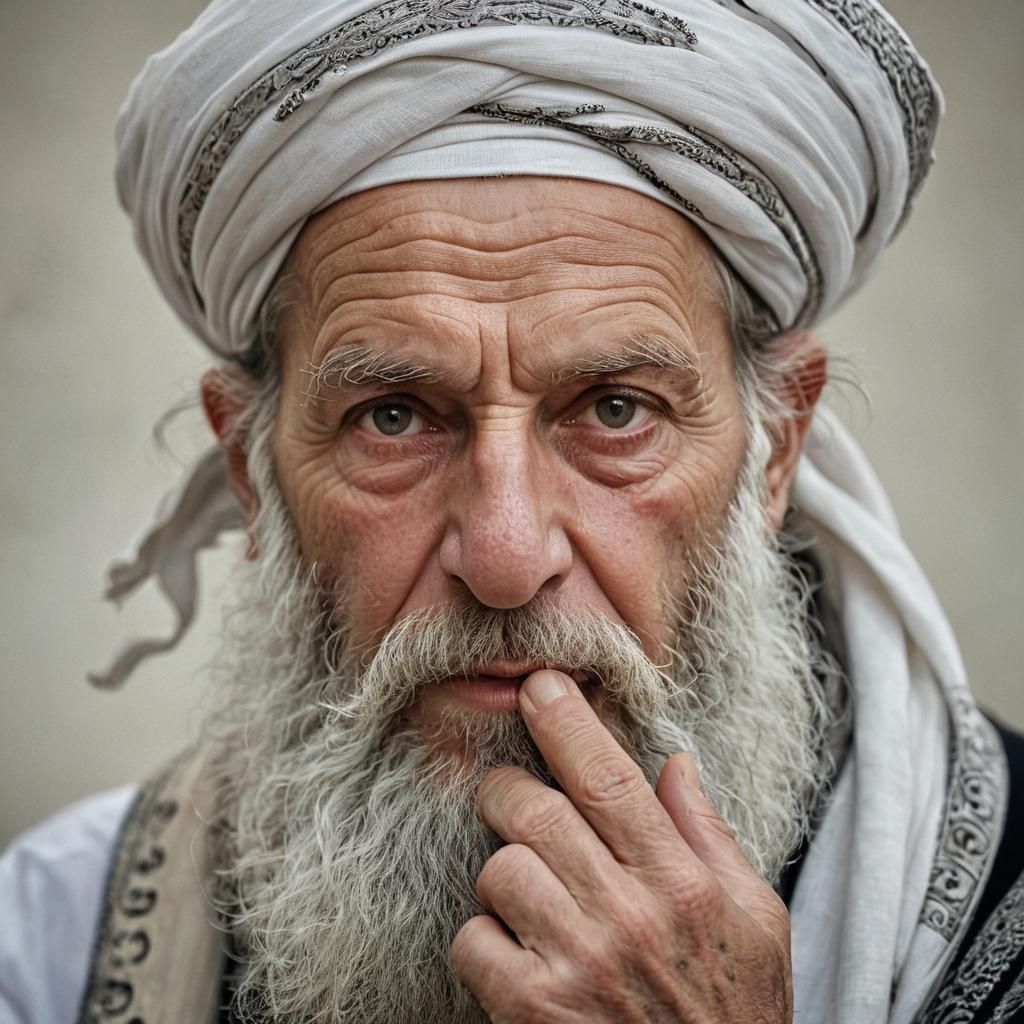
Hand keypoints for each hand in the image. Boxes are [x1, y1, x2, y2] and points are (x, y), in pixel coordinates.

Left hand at [450, 669, 792, 1022]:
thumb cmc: (735, 1012)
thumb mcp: (756, 920)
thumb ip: (710, 835)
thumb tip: (677, 763)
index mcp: (682, 883)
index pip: (609, 777)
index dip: (567, 721)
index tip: (539, 686)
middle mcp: (628, 916)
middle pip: (536, 812)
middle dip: (508, 790)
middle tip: (511, 796)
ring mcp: (578, 966)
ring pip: (500, 870)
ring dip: (502, 871)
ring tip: (528, 892)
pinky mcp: (533, 1012)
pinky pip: (473, 940)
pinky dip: (481, 936)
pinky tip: (516, 952)